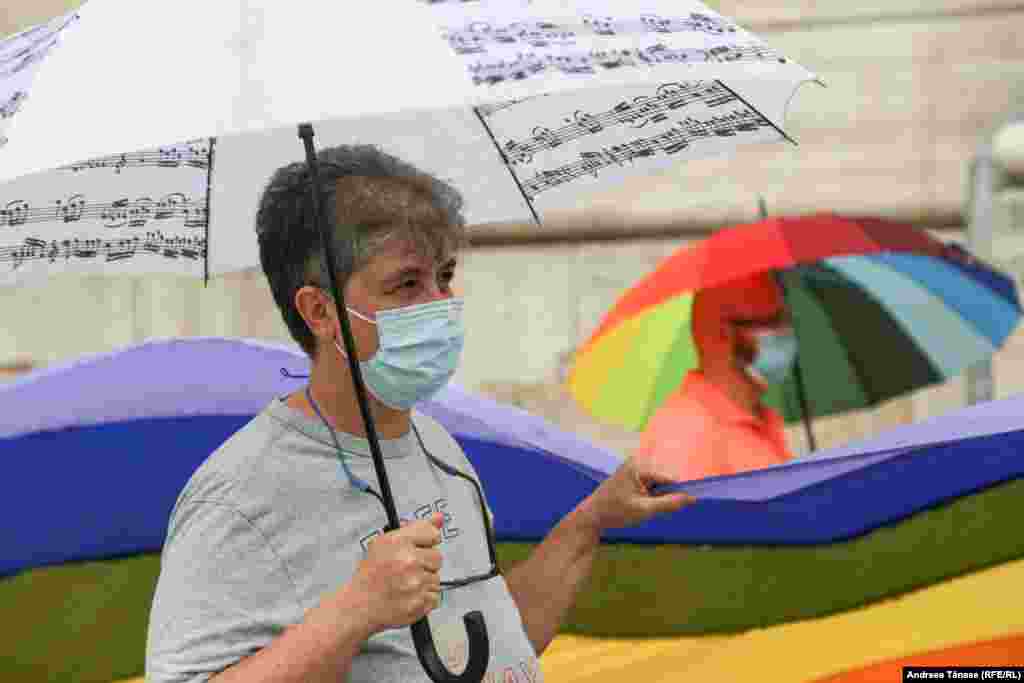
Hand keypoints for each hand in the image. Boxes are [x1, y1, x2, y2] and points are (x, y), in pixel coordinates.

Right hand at [346, 512, 444, 633]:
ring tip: (406, 583)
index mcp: (399, 542)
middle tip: (408, 568)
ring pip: (436, 578)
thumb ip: (417, 528)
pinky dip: (424, 597)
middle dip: (426, 562)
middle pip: (438, 557)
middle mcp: (408, 561)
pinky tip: (409, 594)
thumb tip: (439, 518)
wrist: (360, 604)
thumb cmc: (371, 574)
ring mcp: (415, 583)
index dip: (427, 541)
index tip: (420, 547)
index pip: (432, 533)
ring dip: (425, 581)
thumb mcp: (386, 542)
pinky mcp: (419, 602)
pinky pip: (435, 596)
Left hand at [578, 457, 695, 532]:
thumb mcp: (644, 510)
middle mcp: (635, 464)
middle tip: (652, 510)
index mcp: (637, 467)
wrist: (591, 517)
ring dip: (655, 499)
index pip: (667, 477)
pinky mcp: (630, 480)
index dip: (677, 492)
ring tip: (641, 509)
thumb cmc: (615, 512)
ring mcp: (632, 471)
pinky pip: (648, 488)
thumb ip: (669, 503)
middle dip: (663, 496)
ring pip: (655, 486)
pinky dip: (648, 499)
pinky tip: (637, 507)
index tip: (689, 502)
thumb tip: (691, 498)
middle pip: (662, 481)